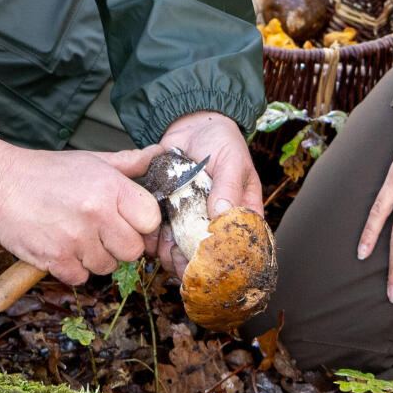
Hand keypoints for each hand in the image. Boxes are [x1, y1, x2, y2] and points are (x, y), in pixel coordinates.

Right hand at [0, 138, 164, 284]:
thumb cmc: (48, 171)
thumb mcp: (92, 160)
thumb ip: (129, 162)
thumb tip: (161, 153)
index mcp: (110, 188)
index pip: (151, 220)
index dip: (142, 223)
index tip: (129, 220)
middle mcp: (96, 214)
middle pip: (133, 250)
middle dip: (120, 244)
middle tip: (102, 231)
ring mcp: (75, 239)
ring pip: (107, 266)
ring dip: (95, 257)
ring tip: (77, 235)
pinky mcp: (54, 259)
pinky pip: (80, 277)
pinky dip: (72, 267)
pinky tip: (62, 247)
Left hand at [156, 109, 259, 275]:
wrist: (192, 124)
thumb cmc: (222, 141)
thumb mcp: (232, 161)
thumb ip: (228, 186)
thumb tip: (222, 213)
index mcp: (240, 213)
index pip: (239, 245)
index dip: (226, 261)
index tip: (211, 267)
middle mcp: (216, 220)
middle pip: (207, 253)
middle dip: (193, 263)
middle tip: (181, 264)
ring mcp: (192, 217)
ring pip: (183, 246)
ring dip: (172, 254)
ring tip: (165, 251)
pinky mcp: (170, 211)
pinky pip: (163, 231)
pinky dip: (156, 239)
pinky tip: (152, 238)